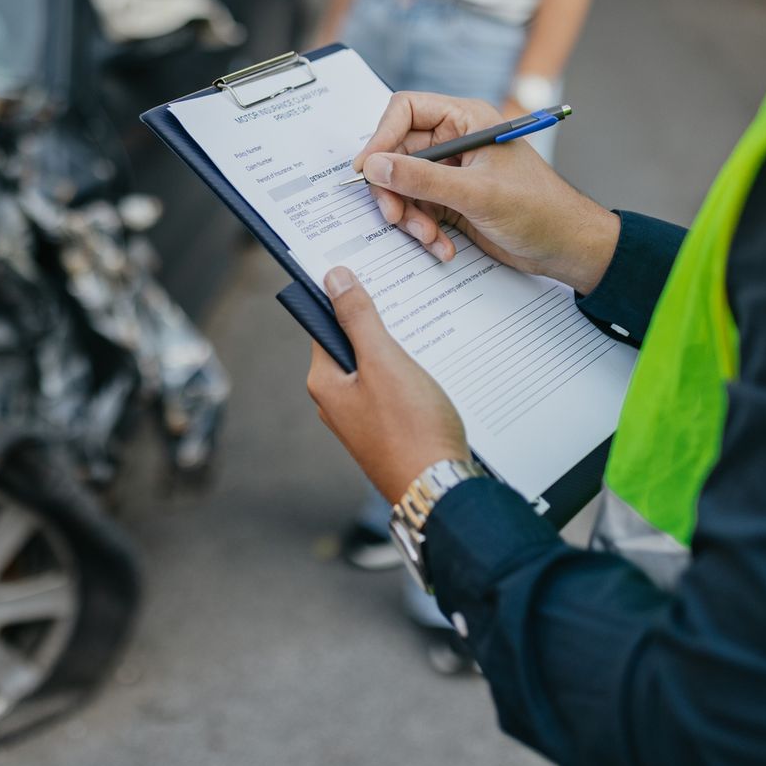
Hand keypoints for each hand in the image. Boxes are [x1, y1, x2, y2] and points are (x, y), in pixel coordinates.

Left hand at [306, 267, 468, 503]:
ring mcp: (362, 419)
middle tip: (406, 298)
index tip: (369, 274)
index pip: (326, 324)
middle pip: (352, 345)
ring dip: (398, 349)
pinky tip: (433, 366)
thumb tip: (334, 279)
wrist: (441, 491)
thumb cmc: (411, 428)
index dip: (346, 298)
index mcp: (324, 383)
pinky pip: (392, 390)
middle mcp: (336, 402)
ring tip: (426, 331)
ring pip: (376, 368)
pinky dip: (409, 374)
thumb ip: (358, 319)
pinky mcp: (387, 431)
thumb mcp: (383, 362)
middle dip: (377, 323)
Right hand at [354, 91, 619, 294]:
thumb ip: (422, 179)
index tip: (368, 170)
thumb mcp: (477, 194)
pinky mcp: (451, 201)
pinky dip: (423, 231)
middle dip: (395, 189)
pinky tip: (442, 247)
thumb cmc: (540, 210)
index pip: (405, 111)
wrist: (568, 248)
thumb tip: (375, 166)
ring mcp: (451, 173)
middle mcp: (454, 141)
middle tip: (395, 216)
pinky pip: (418, 210)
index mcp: (466, 120)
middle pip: (397, 154)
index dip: (381, 137)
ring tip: (428, 238)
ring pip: (403, 186)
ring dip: (409, 216)